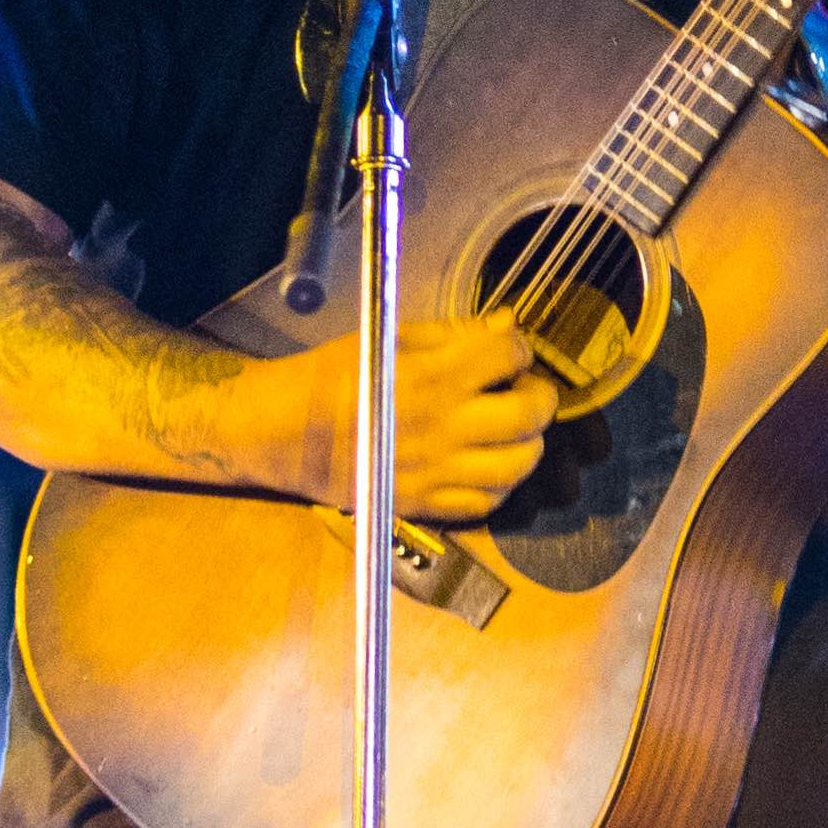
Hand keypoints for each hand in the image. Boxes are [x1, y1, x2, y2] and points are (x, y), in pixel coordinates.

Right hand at [255, 295, 556, 527]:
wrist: (287, 432)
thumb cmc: (334, 376)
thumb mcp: (393, 337)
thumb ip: (456, 333)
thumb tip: (505, 325)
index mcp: (437, 375)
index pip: (511, 355)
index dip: (519, 349)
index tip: (510, 352)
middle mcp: (447, 425)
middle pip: (529, 414)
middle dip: (539, 396)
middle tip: (526, 391)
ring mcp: (440, 469)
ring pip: (518, 464)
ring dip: (528, 444)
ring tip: (514, 431)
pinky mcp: (428, 502)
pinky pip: (486, 502)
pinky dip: (500, 484)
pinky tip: (489, 465)